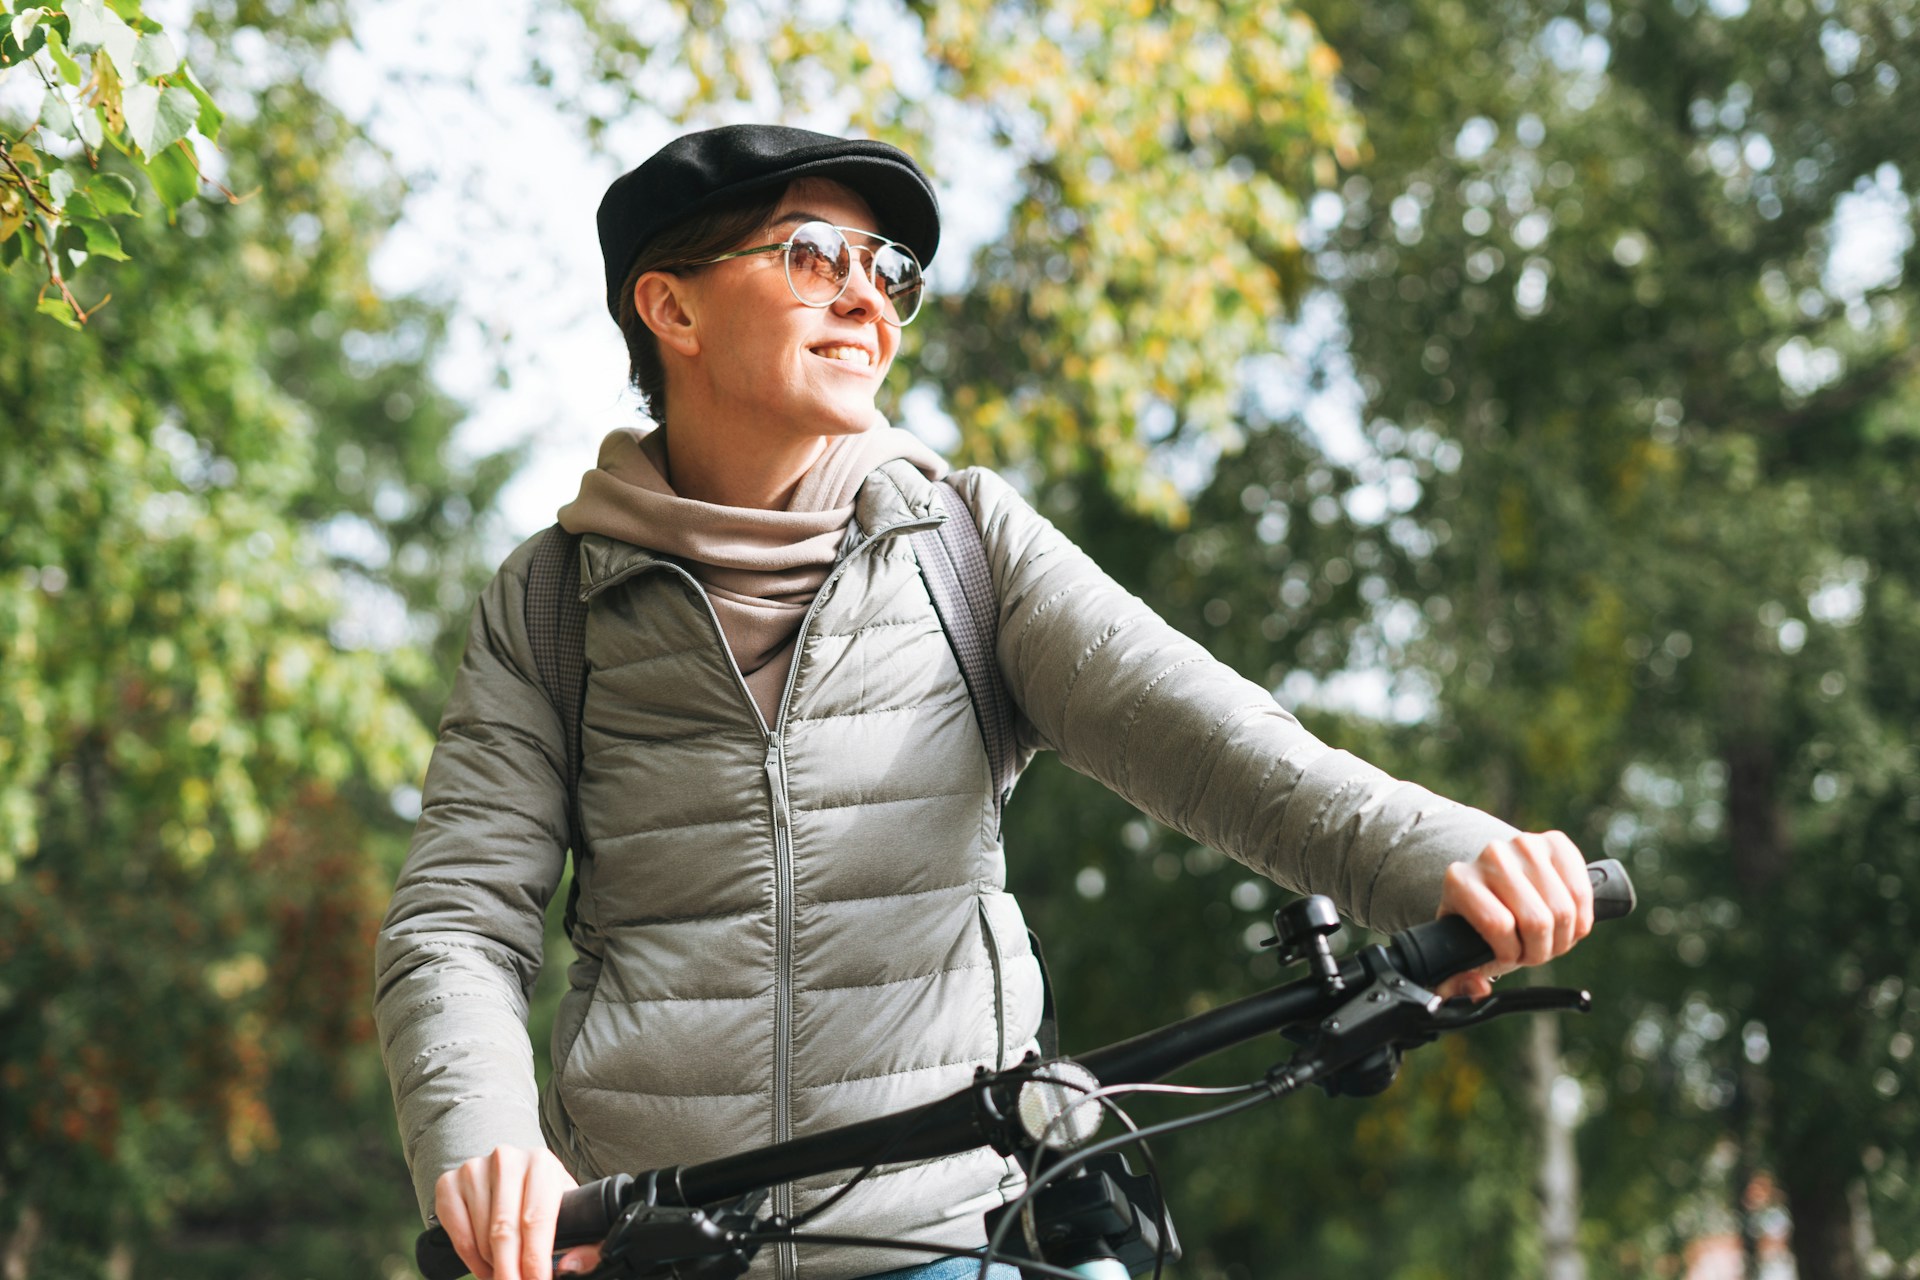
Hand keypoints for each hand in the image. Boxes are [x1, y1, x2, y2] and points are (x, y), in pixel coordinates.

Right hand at [435, 1146, 605, 1278]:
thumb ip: (582, 1241)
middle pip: (504, 1231)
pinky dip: (472, 1261)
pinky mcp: (448, 1183)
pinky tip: (487, 1268)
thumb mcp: (568, 1209)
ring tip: (507, 1274)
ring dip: (494, 1267)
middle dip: (511, 1271)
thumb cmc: (541, 1197)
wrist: (509, 1172)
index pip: (536, 1219)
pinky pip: (458, 1235)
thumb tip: (570, 1267)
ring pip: (481, 1237)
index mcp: (540, 1163)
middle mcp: (505, 1160)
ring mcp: (472, 1169)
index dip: (536, 1259)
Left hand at [1432, 831, 1593, 1000]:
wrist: (1493, 883)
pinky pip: (1582, 890)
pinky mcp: (1555, 842)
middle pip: (1537, 920)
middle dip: (1542, 950)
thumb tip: (1479, 989)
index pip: (1498, 926)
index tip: (1509, 957)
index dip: (1512, 953)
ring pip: (1563, 909)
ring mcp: (1525, 844)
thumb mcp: (1459, 953)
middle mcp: (1491, 855)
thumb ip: (1455, 983)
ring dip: (1563, 937)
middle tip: (1535, 952)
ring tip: (1549, 939)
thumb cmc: (1477, 926)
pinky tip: (1569, 923)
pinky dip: (1582, 917)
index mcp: (1460, 880)